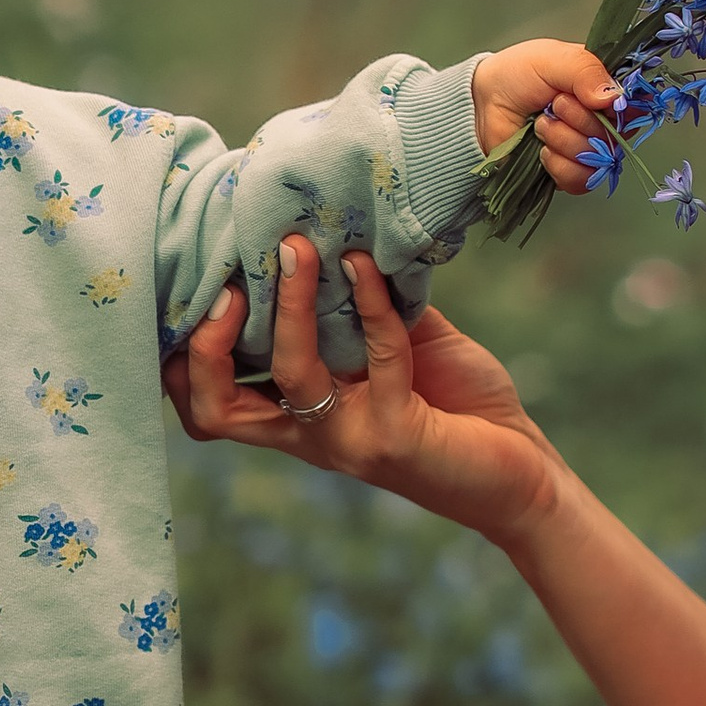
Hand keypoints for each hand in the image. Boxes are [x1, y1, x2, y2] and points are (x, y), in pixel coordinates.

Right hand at [164, 239, 558, 545]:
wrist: (522, 472)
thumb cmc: (456, 404)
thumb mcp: (396, 346)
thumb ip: (357, 307)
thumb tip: (333, 232)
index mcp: (297, 417)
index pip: (208, 406)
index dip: (183, 361)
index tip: (199, 291)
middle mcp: (311, 435)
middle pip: (215, 410)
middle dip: (205, 345)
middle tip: (227, 283)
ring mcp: (350, 440)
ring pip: (292, 373)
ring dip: (290, 303)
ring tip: (298, 247)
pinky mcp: (397, 438)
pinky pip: (376, 355)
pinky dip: (371, 302)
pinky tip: (370, 266)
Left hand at [469, 39, 617, 190]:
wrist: (483, 104)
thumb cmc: (519, 74)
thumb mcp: (553, 59)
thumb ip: (586, 71)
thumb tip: (613, 97)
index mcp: (607, 88)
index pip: (637, 104)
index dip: (620, 107)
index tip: (598, 100)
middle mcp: (604, 120)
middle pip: (616, 135)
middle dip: (579, 120)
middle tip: (554, 105)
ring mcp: (588, 148)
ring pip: (598, 159)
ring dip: (564, 141)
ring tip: (541, 124)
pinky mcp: (570, 172)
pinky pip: (582, 180)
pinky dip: (559, 165)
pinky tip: (542, 150)